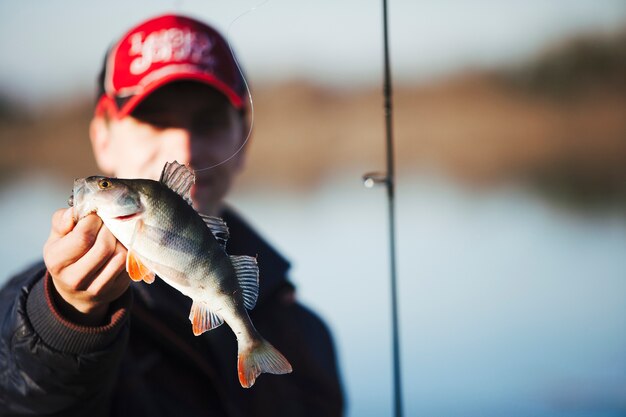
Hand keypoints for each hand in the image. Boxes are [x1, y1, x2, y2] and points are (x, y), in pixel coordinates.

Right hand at [43, 208, 129, 325]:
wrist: (77, 291)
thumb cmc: (68, 255)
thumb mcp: (58, 238)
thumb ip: (62, 221)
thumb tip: (74, 211)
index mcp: (56, 261)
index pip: (83, 236)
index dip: (94, 220)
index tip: (95, 217)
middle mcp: (74, 278)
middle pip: (104, 247)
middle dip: (110, 229)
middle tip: (108, 224)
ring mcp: (95, 288)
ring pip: (120, 256)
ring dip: (121, 241)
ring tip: (114, 235)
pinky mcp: (115, 290)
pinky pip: (129, 265)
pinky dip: (128, 252)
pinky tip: (121, 247)